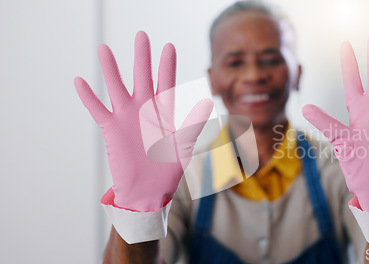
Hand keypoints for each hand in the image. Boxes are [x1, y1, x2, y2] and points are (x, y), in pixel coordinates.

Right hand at [74, 31, 212, 211]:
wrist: (148, 191)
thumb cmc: (168, 170)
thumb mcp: (184, 146)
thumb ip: (192, 124)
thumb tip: (206, 102)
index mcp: (163, 113)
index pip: (165, 83)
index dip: (167, 66)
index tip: (168, 46)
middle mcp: (144, 110)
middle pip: (142, 77)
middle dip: (142, 57)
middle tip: (141, 35)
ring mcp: (127, 118)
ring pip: (117, 87)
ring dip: (111, 69)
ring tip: (104, 49)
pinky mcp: (112, 129)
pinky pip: (98, 109)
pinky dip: (89, 97)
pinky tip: (80, 81)